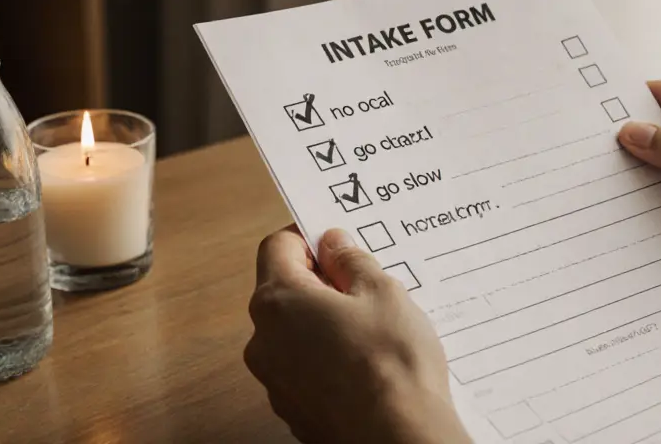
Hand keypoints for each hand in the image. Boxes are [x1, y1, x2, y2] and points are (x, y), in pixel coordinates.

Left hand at [245, 226, 470, 443]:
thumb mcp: (382, 291)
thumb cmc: (391, 363)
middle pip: (283, 291)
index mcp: (279, 301)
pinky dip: (327, 358)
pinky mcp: (293, 408)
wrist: (396, 438)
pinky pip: (304, 368)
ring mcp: (275, 380)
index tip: (338, 243)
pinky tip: (365, 364)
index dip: (309, 237)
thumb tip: (333, 244)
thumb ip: (351, 260)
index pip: (278, 246)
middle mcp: (264, 340)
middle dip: (321, 282)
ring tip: (373, 331)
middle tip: (366, 287)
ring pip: (294, 333)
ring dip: (324, 322)